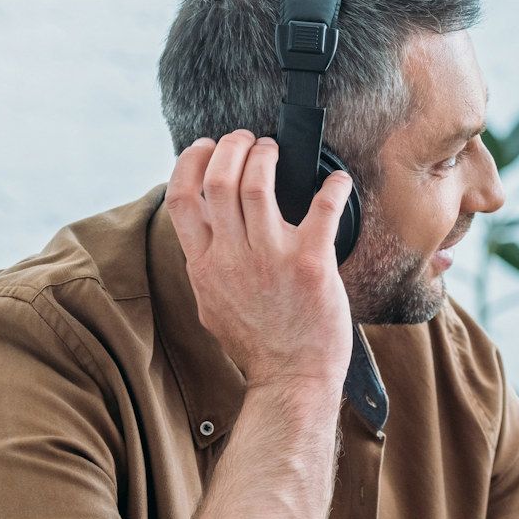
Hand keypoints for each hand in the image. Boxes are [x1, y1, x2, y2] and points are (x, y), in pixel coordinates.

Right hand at [165, 132, 353, 393]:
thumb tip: (203, 230)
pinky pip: (322, 207)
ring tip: (274, 150)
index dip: (190, 162)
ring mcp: (271, 257)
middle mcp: (232, 257)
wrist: (292, 378)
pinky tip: (337, 181)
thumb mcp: (212, 303)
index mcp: (204, 265)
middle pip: (219, 178)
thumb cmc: (258, 344)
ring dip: (267, 155)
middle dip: (232, 147)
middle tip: (246, 139)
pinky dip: (332, 186)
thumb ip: (205, 264)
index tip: (205, 147)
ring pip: (258, 182)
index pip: (181, 198)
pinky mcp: (311, 262)